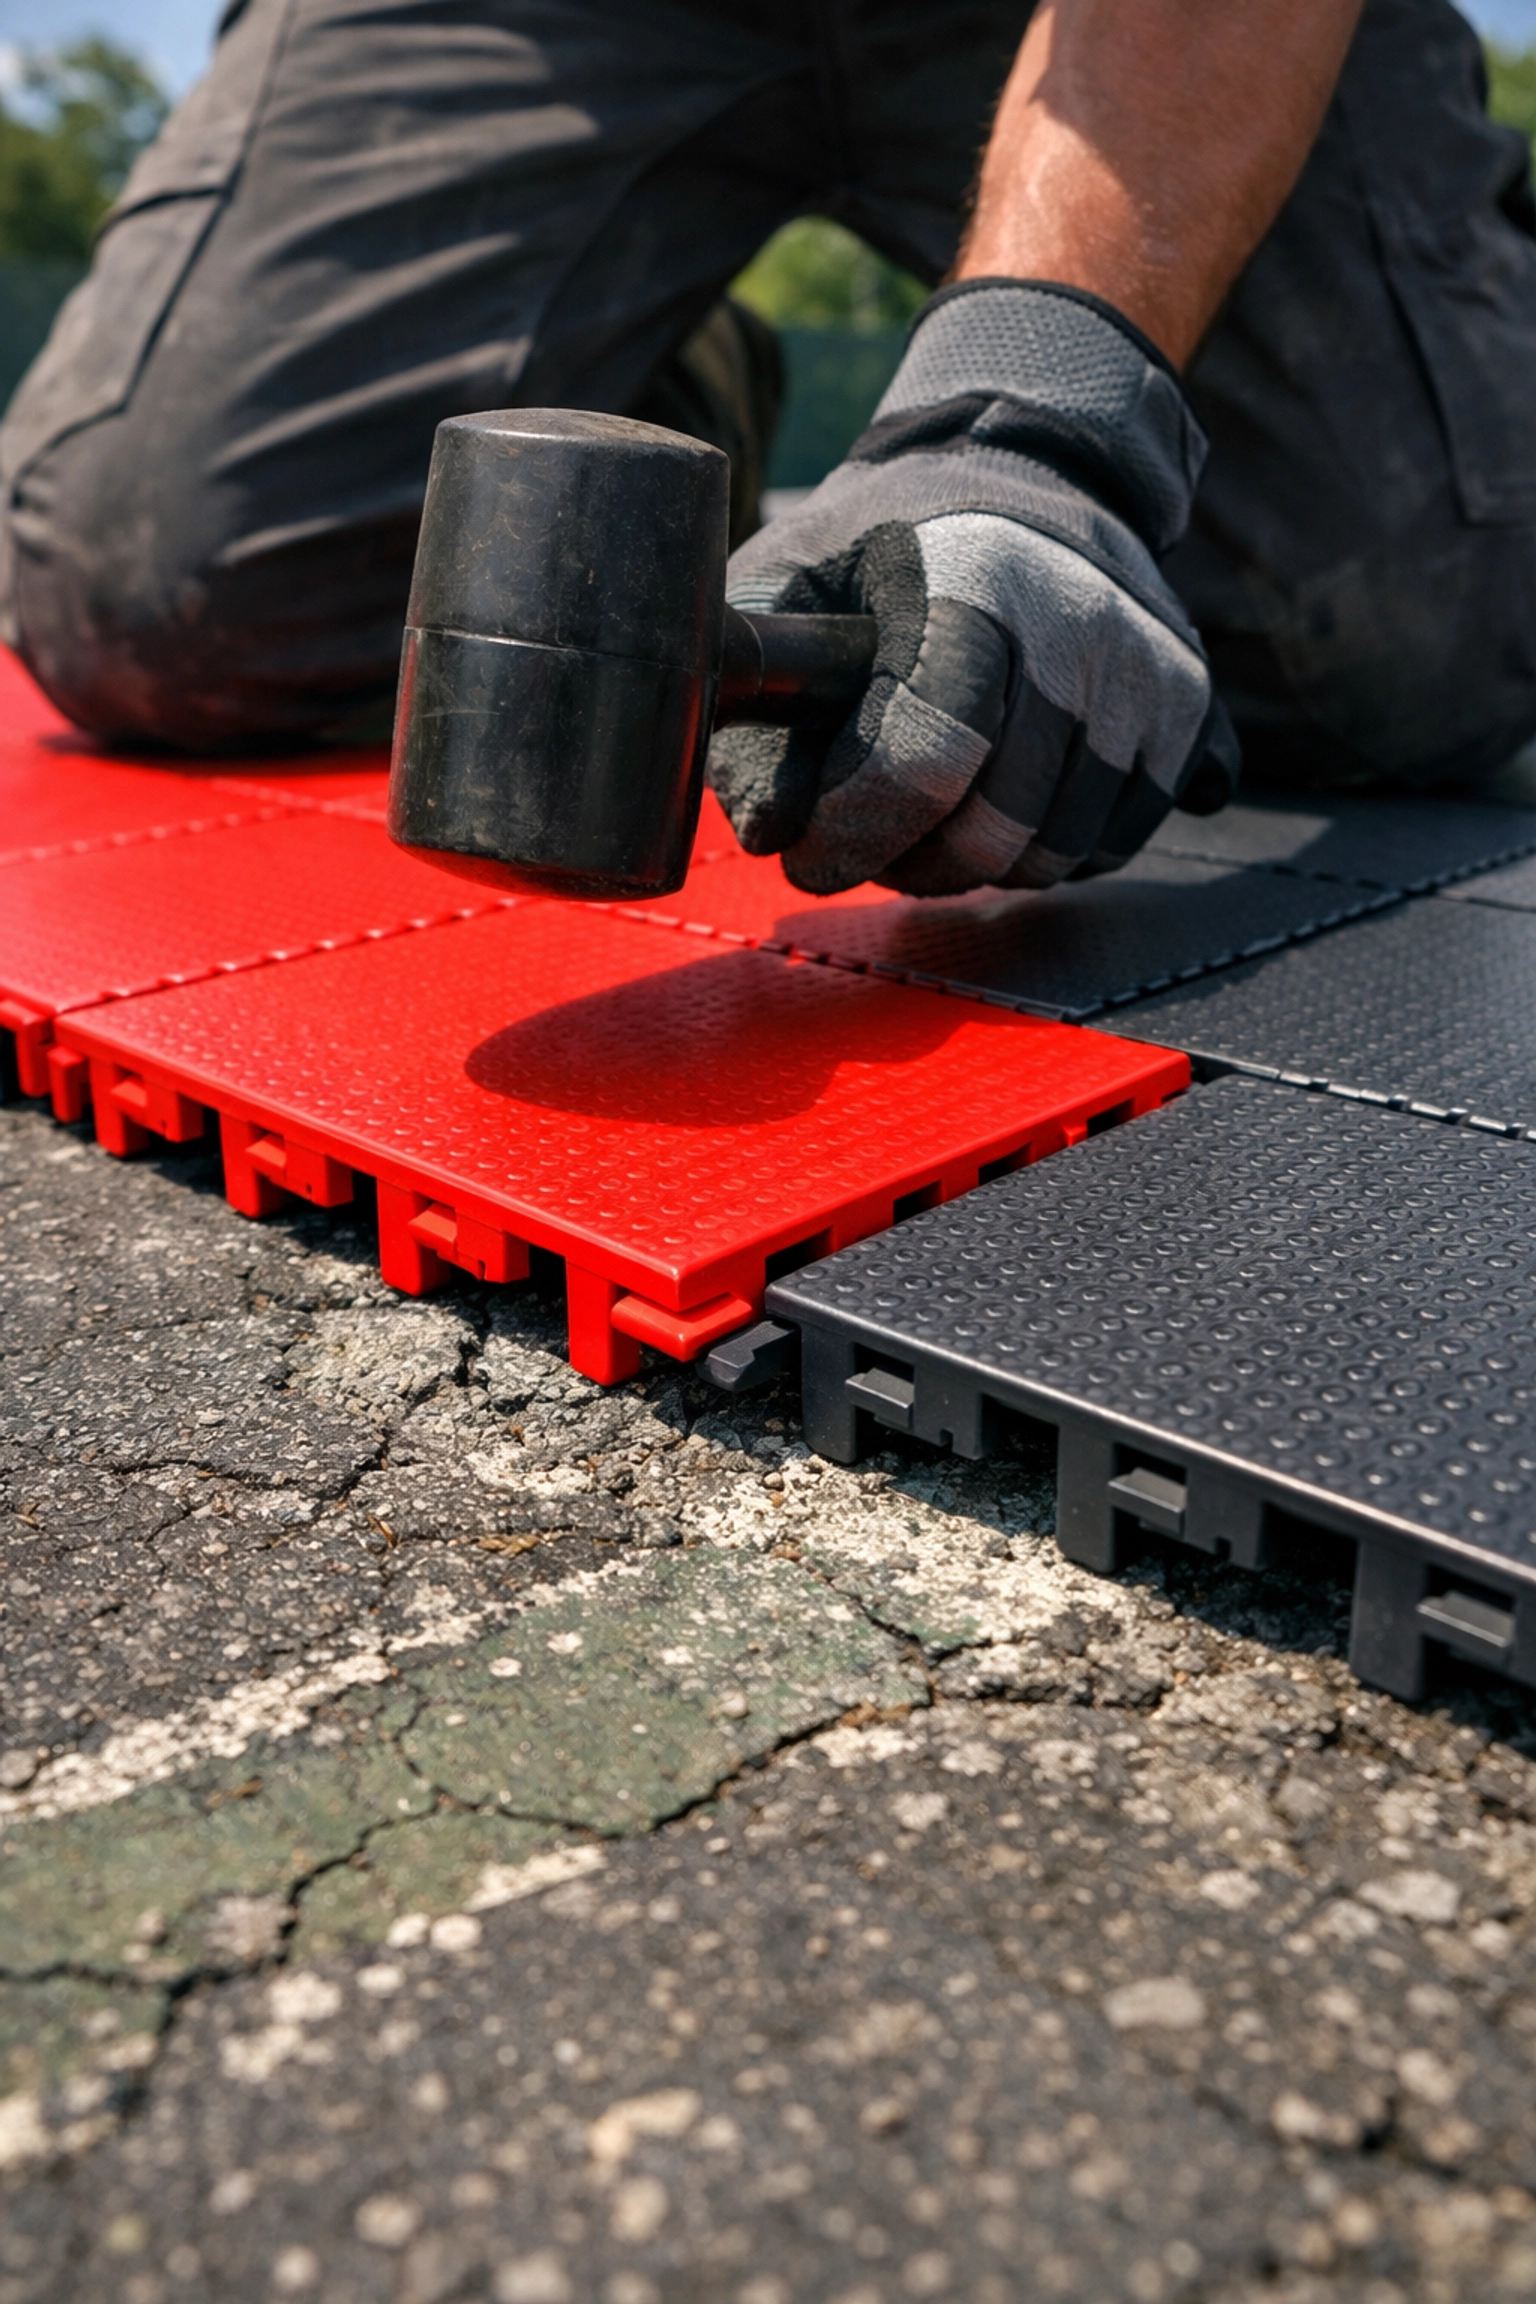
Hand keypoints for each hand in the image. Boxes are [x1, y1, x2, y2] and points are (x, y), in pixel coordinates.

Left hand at [708, 279, 1237, 896]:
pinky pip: (1109, 846)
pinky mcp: (1185, 709)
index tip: (810, 855)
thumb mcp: (793, 582)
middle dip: (909, 861)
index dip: (857, 832)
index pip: (926, 758)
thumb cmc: (892, 542)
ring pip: (1052, 854)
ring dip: (973, 866)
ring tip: (927, 819)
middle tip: (869, 840)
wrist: (1027, 473)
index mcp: (973, 579)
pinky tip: (995, 808)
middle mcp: (1078, 623)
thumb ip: (759, 699)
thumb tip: (768, 828)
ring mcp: (1145, 669)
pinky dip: (1042, 854)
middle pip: (992, 828)